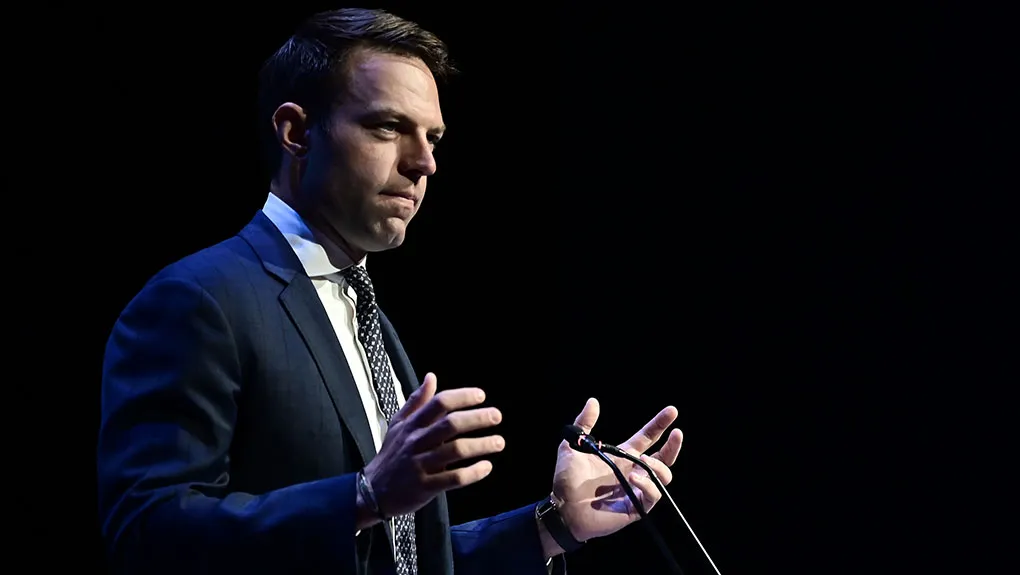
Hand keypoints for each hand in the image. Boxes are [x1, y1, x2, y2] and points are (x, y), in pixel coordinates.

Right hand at [361, 373, 504, 522]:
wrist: (372, 492)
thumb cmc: (391, 455)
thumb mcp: (398, 425)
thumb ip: (417, 401)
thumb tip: (431, 377)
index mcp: (412, 425)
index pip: (439, 403)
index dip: (462, 396)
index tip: (481, 396)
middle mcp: (416, 442)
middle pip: (450, 424)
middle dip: (477, 418)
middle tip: (496, 416)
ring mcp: (420, 465)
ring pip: (455, 451)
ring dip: (481, 445)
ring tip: (499, 442)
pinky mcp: (425, 487)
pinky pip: (453, 478)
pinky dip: (473, 473)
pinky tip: (486, 467)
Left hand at [552, 398, 682, 541]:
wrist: (561, 508)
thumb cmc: (567, 479)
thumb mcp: (573, 446)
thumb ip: (583, 423)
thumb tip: (593, 401)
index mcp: (622, 456)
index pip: (647, 437)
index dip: (660, 424)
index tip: (672, 411)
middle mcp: (633, 471)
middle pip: (663, 458)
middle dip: (673, 446)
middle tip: (677, 433)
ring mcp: (635, 490)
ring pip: (663, 477)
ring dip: (658, 466)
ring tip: (644, 459)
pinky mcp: (635, 507)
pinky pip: (652, 496)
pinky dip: (647, 485)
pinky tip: (633, 477)